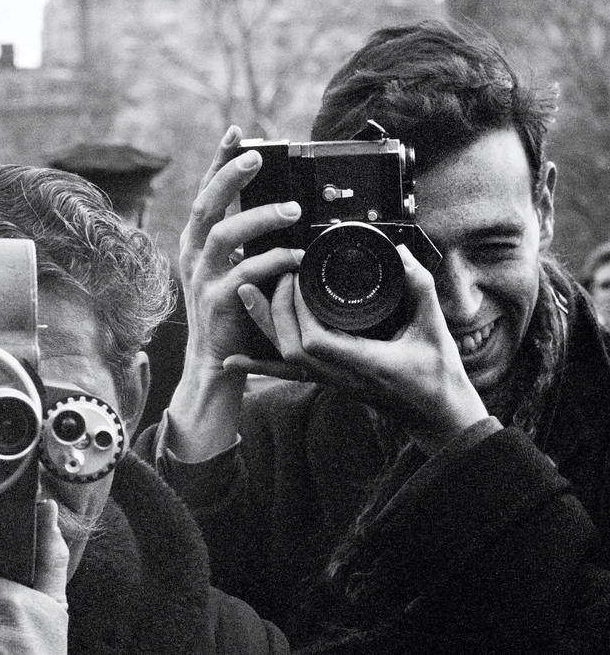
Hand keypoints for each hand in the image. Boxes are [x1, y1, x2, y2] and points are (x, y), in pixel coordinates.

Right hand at [166, 126, 303, 459]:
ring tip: (292, 210)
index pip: (208, 192)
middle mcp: (193, 254)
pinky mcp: (216, 302)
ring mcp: (202, 278)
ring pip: (224, 235)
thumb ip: (253, 242)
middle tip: (257, 156)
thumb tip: (287, 207)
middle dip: (229, 175)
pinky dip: (273, 261)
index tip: (238, 132)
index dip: (220, 161)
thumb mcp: (238, 269)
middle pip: (206, 204)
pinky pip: (245, 273)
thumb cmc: (235, 313)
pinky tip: (297, 257)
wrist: (217, 363)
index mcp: (198, 242)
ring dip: (258, 217)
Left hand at [227, 245, 488, 452]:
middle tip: (279, 274)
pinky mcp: (328, 381)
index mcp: (365, 363)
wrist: (437, 418)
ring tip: (246, 293)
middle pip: (290, 348)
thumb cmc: (438, 378)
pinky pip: (287, 373)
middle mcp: (340, 376)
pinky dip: (259, 363)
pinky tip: (234, 359)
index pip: (314, 341)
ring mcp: (331, 381)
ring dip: (264, 325)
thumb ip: (419, 289)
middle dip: (276, 309)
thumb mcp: (435, 329)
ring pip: (284, 359)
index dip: (298, 310)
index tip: (298, 277)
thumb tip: (400, 254)